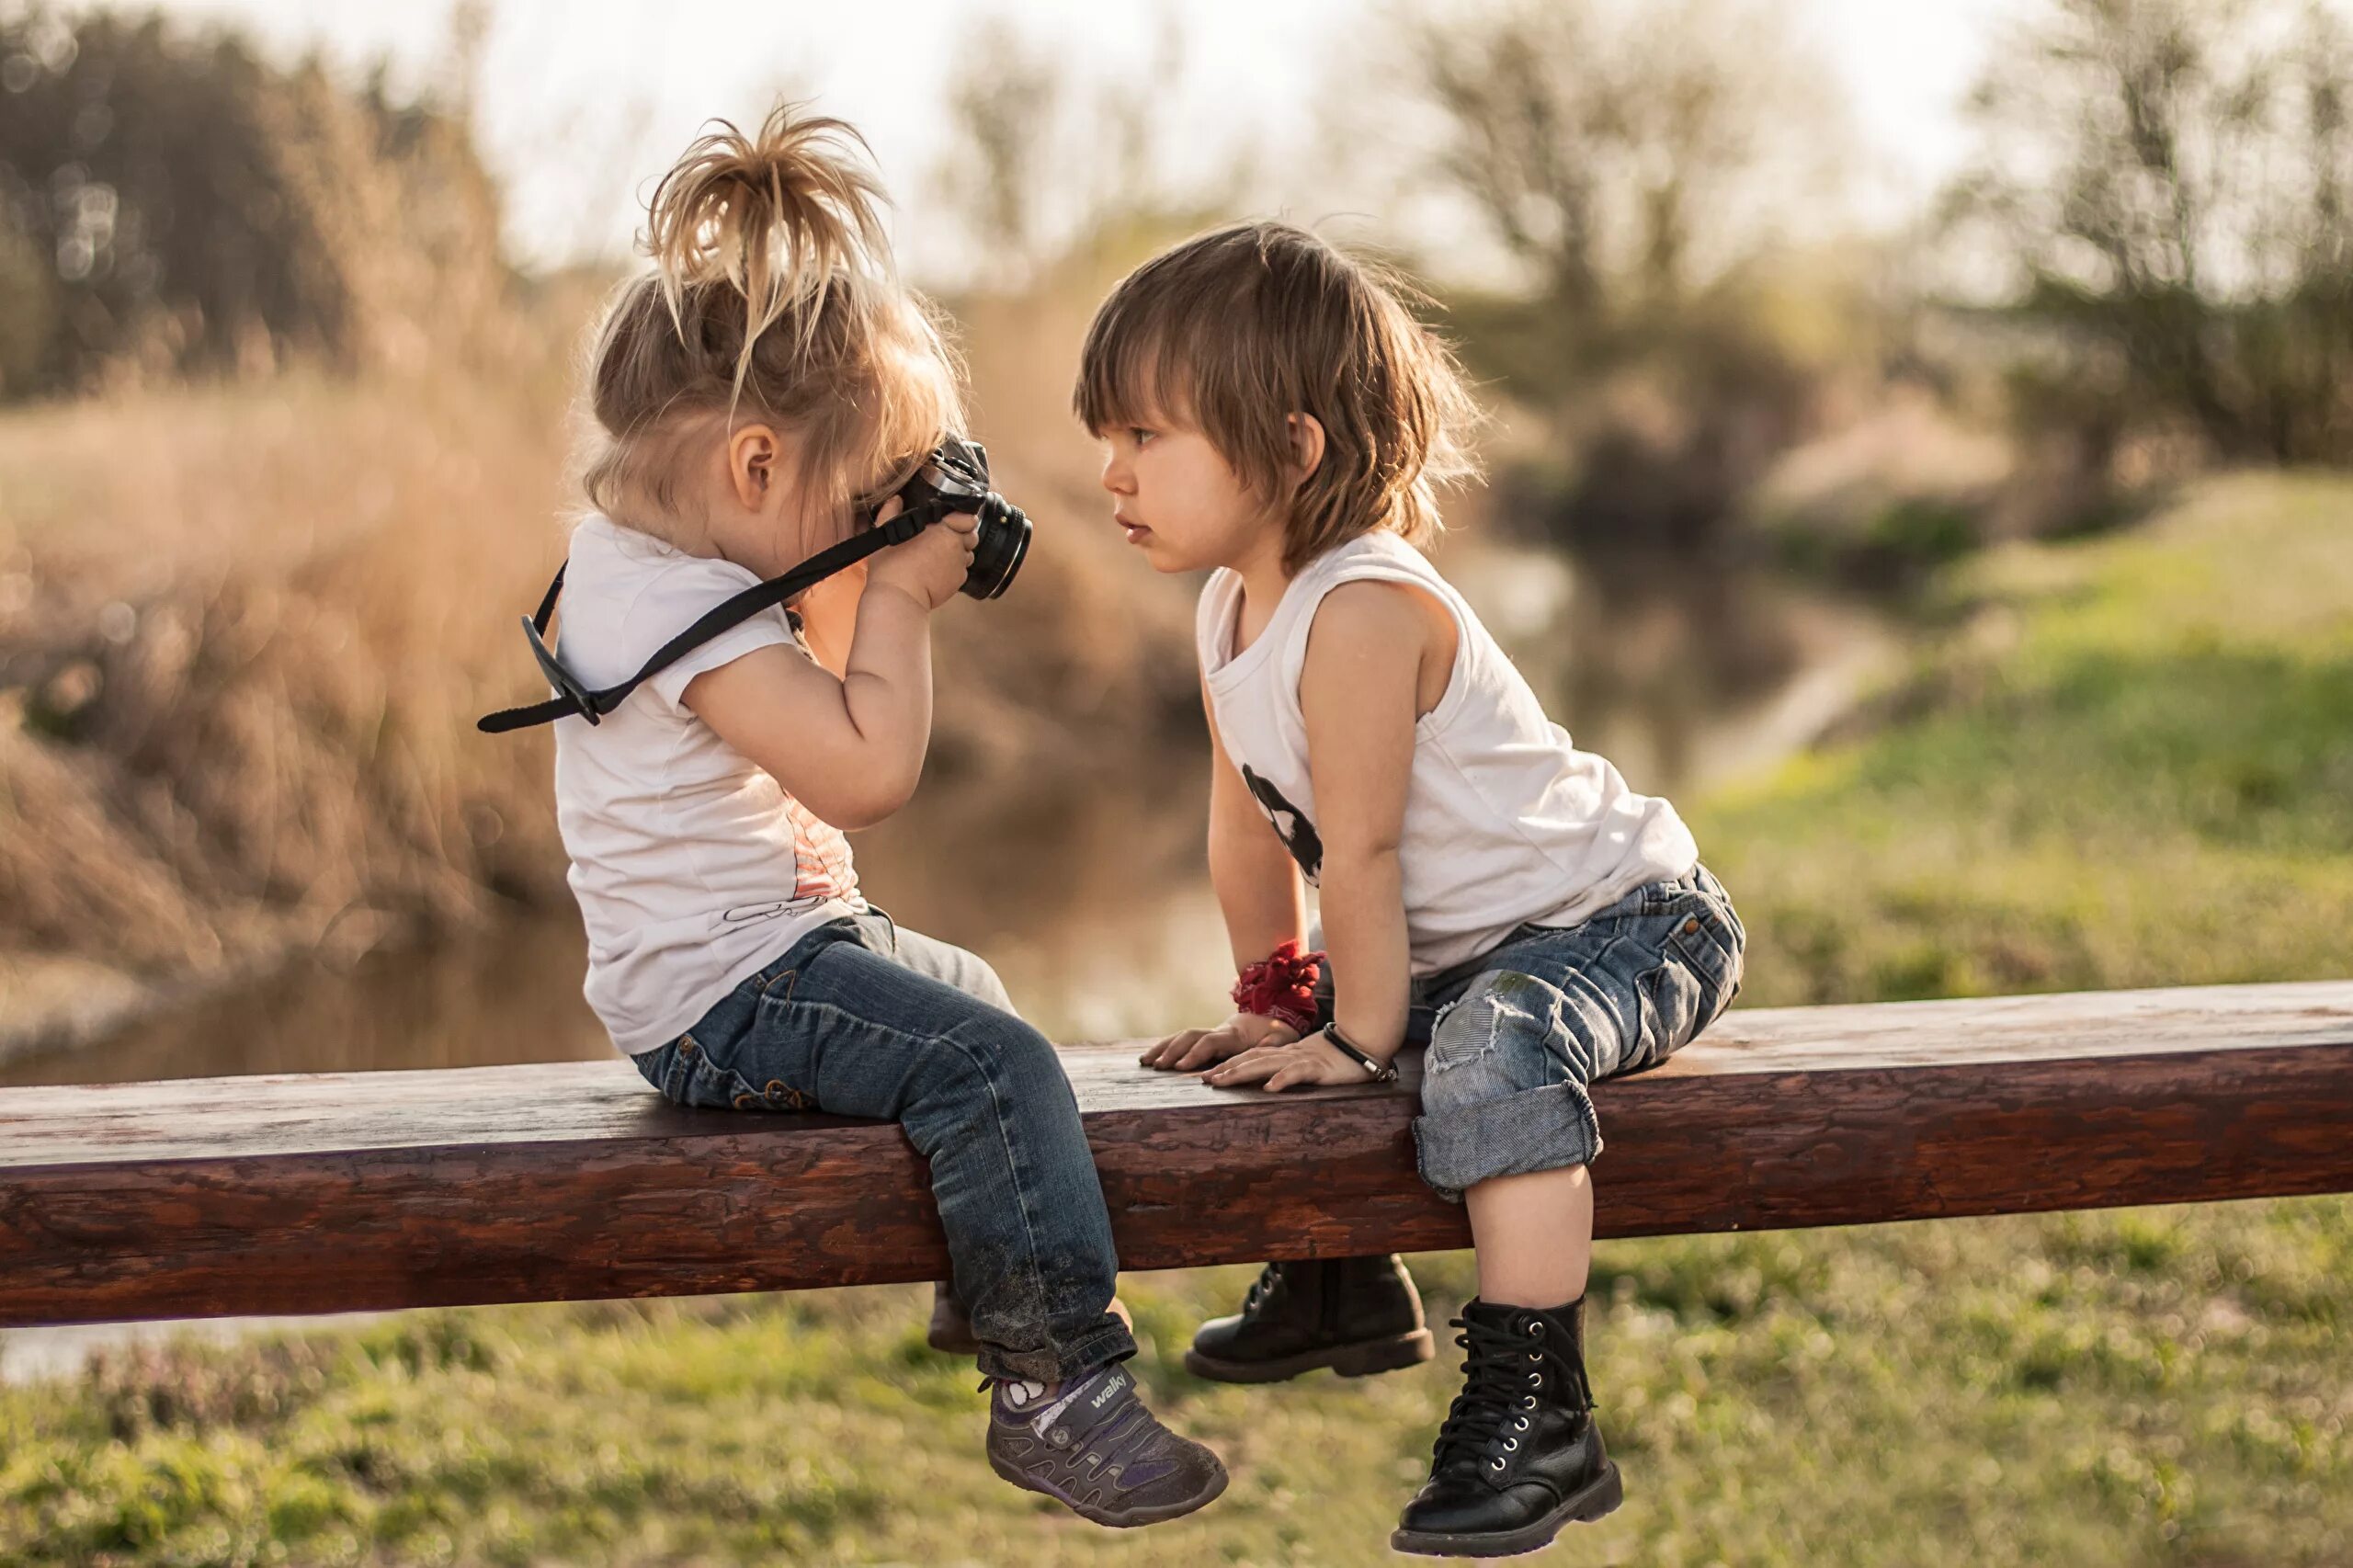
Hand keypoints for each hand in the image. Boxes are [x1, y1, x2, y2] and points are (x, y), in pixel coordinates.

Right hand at [865, 500, 978, 611]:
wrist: (898, 596)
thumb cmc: (892, 565)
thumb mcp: (886, 532)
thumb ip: (892, 511)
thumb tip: (895, 500)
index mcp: (942, 528)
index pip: (968, 519)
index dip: (962, 520)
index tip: (953, 522)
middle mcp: (955, 545)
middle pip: (971, 536)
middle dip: (961, 537)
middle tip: (943, 541)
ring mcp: (959, 564)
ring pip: (967, 555)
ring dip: (958, 554)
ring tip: (938, 558)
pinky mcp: (959, 582)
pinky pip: (961, 572)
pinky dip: (953, 571)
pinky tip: (936, 572)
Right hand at [1138, 1011, 1298, 1070]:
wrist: (1273, 1016)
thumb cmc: (1277, 1032)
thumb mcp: (1281, 1038)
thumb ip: (1273, 1044)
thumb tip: (1268, 1048)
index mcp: (1234, 1034)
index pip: (1210, 1042)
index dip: (1195, 1054)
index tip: (1181, 1067)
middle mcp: (1218, 1031)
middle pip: (1190, 1036)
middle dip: (1172, 1051)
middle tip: (1157, 1066)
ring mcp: (1211, 1033)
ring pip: (1182, 1036)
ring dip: (1163, 1047)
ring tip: (1145, 1062)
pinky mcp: (1206, 1039)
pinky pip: (1183, 1040)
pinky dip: (1166, 1047)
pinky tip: (1150, 1058)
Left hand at [1203, 1029, 1374, 1092]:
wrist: (1365, 1043)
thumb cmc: (1338, 1056)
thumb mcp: (1308, 1062)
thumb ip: (1289, 1067)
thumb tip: (1269, 1080)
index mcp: (1284, 1054)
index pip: (1251, 1057)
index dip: (1229, 1064)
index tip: (1207, 1075)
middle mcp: (1288, 1055)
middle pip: (1251, 1059)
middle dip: (1227, 1069)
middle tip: (1204, 1079)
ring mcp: (1302, 1060)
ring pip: (1267, 1064)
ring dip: (1243, 1072)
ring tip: (1223, 1081)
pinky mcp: (1318, 1068)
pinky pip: (1298, 1073)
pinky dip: (1282, 1079)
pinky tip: (1268, 1088)